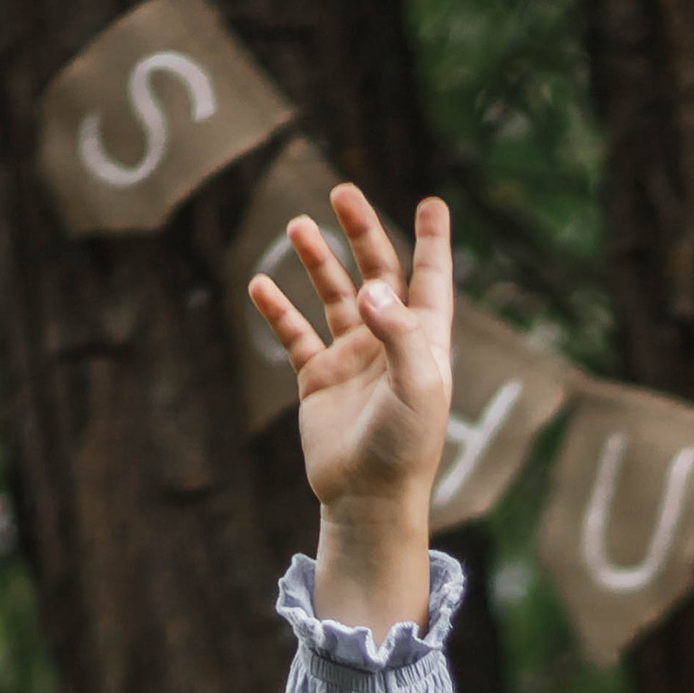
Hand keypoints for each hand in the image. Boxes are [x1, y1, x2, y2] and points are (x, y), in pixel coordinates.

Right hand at [247, 185, 451, 632]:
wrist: (368, 500)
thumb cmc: (404, 448)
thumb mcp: (416, 388)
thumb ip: (398, 333)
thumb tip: (372, 287)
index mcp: (423, 343)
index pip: (431, 280)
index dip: (433, 242)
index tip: (433, 202)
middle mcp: (389, 345)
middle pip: (378, 274)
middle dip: (362, 233)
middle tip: (343, 192)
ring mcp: (353, 361)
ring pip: (334, 297)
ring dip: (317, 262)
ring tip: (298, 226)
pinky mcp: (319, 382)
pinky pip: (296, 336)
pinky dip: (278, 311)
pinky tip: (259, 286)